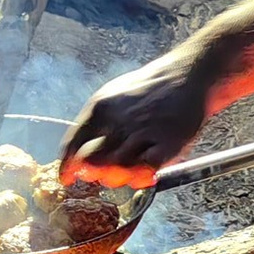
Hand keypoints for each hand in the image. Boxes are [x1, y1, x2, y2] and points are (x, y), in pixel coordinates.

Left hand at [60, 49, 213, 185]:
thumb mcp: (112, 95)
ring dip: (116, 178)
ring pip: (118, 169)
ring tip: (122, 174)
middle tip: (98, 176)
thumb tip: (77, 149)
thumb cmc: (147, 89)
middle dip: (92, 174)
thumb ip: (95, 121)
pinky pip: (146, 170)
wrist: (186, 75)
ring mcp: (144, 133)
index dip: (68, 166)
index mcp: (101, 107)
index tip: (67, 177)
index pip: (74, 143)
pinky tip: (140, 176)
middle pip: (93, 161)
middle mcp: (120, 121)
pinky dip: (139, 178)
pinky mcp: (167, 144)